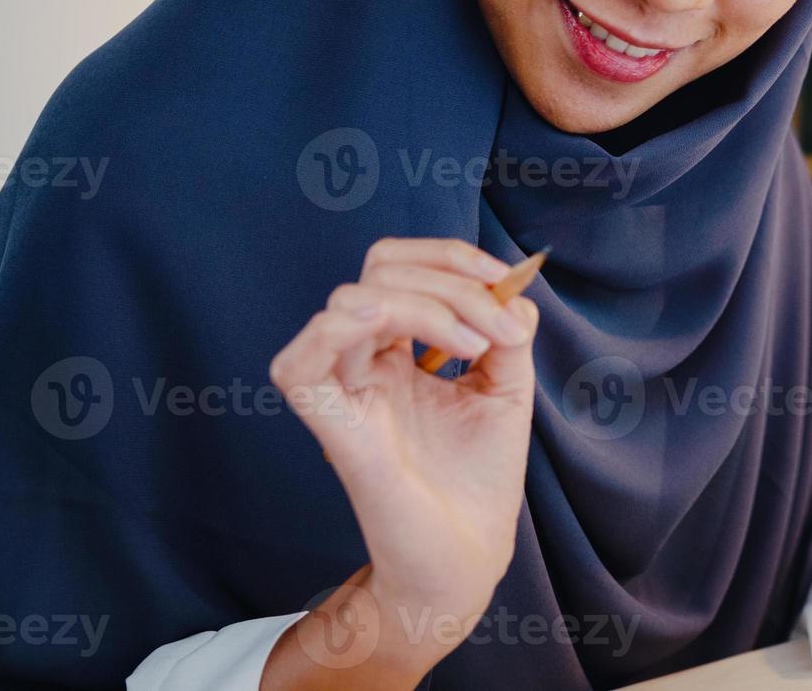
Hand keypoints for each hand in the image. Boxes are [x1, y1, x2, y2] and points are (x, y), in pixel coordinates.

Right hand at [262, 238, 538, 687]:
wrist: (468, 555)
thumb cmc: (480, 477)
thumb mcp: (509, 387)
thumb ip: (509, 330)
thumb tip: (512, 288)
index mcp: (399, 347)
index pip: (399, 266)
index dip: (451, 256)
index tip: (508, 279)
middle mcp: (365, 360)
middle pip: (379, 271)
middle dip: (451, 280)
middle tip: (500, 329)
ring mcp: (343, 390)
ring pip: (351, 301)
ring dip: (427, 305)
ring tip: (476, 346)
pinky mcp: (331, 426)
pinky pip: (300, 361)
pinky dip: (344, 328)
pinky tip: (400, 336)